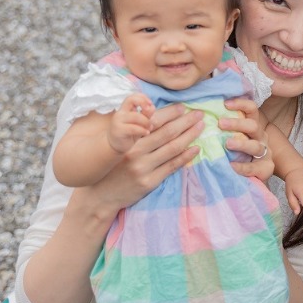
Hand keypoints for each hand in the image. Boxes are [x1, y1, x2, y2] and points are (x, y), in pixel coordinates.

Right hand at [84, 104, 203, 212]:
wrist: (101, 195)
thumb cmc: (113, 166)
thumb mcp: (120, 145)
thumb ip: (136, 133)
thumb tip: (159, 116)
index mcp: (128, 139)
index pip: (154, 121)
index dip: (170, 113)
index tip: (183, 107)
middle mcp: (135, 152)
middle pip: (167, 133)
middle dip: (186, 121)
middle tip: (199, 113)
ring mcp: (143, 168)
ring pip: (172, 148)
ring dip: (190, 135)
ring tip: (201, 126)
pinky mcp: (149, 182)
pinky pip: (172, 166)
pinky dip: (186, 156)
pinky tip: (196, 148)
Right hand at [107, 93, 153, 153]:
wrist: (116, 146)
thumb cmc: (130, 133)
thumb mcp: (140, 123)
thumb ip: (146, 115)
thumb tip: (152, 107)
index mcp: (125, 109)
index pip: (132, 96)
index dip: (143, 97)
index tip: (150, 104)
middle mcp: (121, 113)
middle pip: (131, 100)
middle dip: (143, 103)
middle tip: (149, 111)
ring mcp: (118, 121)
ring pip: (136, 116)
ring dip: (146, 122)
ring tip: (149, 128)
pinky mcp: (118, 131)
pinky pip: (134, 128)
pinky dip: (143, 130)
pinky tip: (146, 133)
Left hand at [221, 98, 271, 180]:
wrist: (250, 177)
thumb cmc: (235, 153)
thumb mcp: (229, 137)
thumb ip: (220, 128)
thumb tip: (199, 115)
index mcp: (252, 126)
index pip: (251, 109)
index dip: (241, 104)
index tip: (225, 104)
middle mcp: (260, 137)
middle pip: (253, 126)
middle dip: (237, 123)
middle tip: (220, 123)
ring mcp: (264, 152)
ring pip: (255, 145)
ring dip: (241, 144)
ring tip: (228, 144)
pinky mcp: (266, 168)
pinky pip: (255, 167)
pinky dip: (243, 166)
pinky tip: (231, 165)